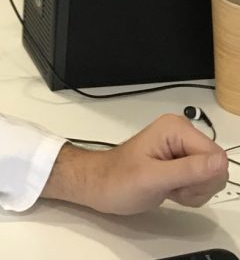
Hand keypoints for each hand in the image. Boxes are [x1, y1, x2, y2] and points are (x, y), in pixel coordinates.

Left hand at [41, 114, 227, 214]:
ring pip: (212, 178)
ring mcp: (183, 149)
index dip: (203, 178)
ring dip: (193, 191)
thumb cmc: (117, 180)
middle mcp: (182, 134)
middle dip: (198, 186)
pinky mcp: (183, 163)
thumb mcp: (153, 178)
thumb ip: (189, 170)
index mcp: (176, 128)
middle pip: (217, 168)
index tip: (178, 183)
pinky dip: (189, 193)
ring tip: (166, 186)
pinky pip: (203, 184)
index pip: (217, 156)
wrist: (99, 185)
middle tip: (170, 185)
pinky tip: (168, 188)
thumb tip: (221, 162)